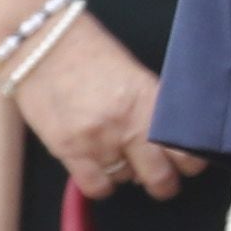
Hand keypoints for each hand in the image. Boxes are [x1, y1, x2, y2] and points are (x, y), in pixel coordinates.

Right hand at [4, 13, 189, 201]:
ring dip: (125, 173)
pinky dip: (102, 185)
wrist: (40, 44)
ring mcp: (97, 140)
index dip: (190, 164)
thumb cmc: (87, 53)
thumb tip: (163, 141)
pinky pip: (96, 186)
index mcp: (150, 101)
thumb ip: (152, 107)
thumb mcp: (134, 75)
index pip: (185, 150)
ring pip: (126, 179)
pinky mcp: (68, 149)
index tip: (185, 164)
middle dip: (164, 183)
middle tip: (161, 180)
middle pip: (160, 177)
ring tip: (116, 155)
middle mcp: (128, 124)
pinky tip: (99, 172)